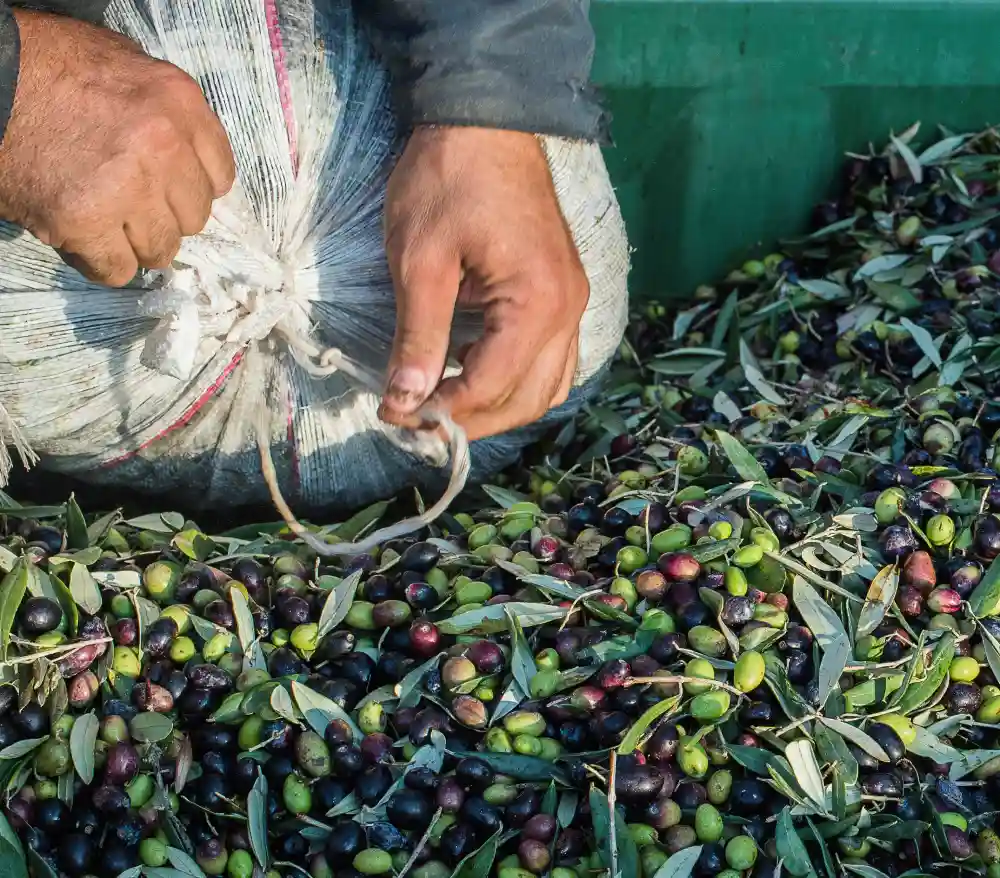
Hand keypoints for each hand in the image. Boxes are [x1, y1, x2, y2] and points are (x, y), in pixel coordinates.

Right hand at [0, 10, 234, 285]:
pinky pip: (117, 270)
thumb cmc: (50, 67)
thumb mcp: (126, 66)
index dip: (193, 188)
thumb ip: (167, 112)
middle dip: (164, 217)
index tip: (172, 190)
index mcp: (179, 104)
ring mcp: (126, 189)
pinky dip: (102, 263)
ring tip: (107, 221)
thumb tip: (191, 157)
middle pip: (193, 218)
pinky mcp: (84, 222)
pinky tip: (85, 239)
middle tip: (131, 205)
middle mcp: (162, 147)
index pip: (220, 177)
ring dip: (135, 243)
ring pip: (161, 250)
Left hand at [378, 126, 589, 440]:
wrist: (485, 118)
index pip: (491, 386)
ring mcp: (572, 301)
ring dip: (498, 406)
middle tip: (417, 421)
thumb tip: (404, 399)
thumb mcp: (419, 261)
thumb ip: (418, 337)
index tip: (393, 414)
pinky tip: (474, 367)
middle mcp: (568, 310)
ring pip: (546, 387)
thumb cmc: (447, 181)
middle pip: (527, 400)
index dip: (441, 411)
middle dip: (472, 421)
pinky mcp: (564, 291)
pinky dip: (516, 379)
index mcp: (537, 302)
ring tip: (444, 400)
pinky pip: (552, 359)